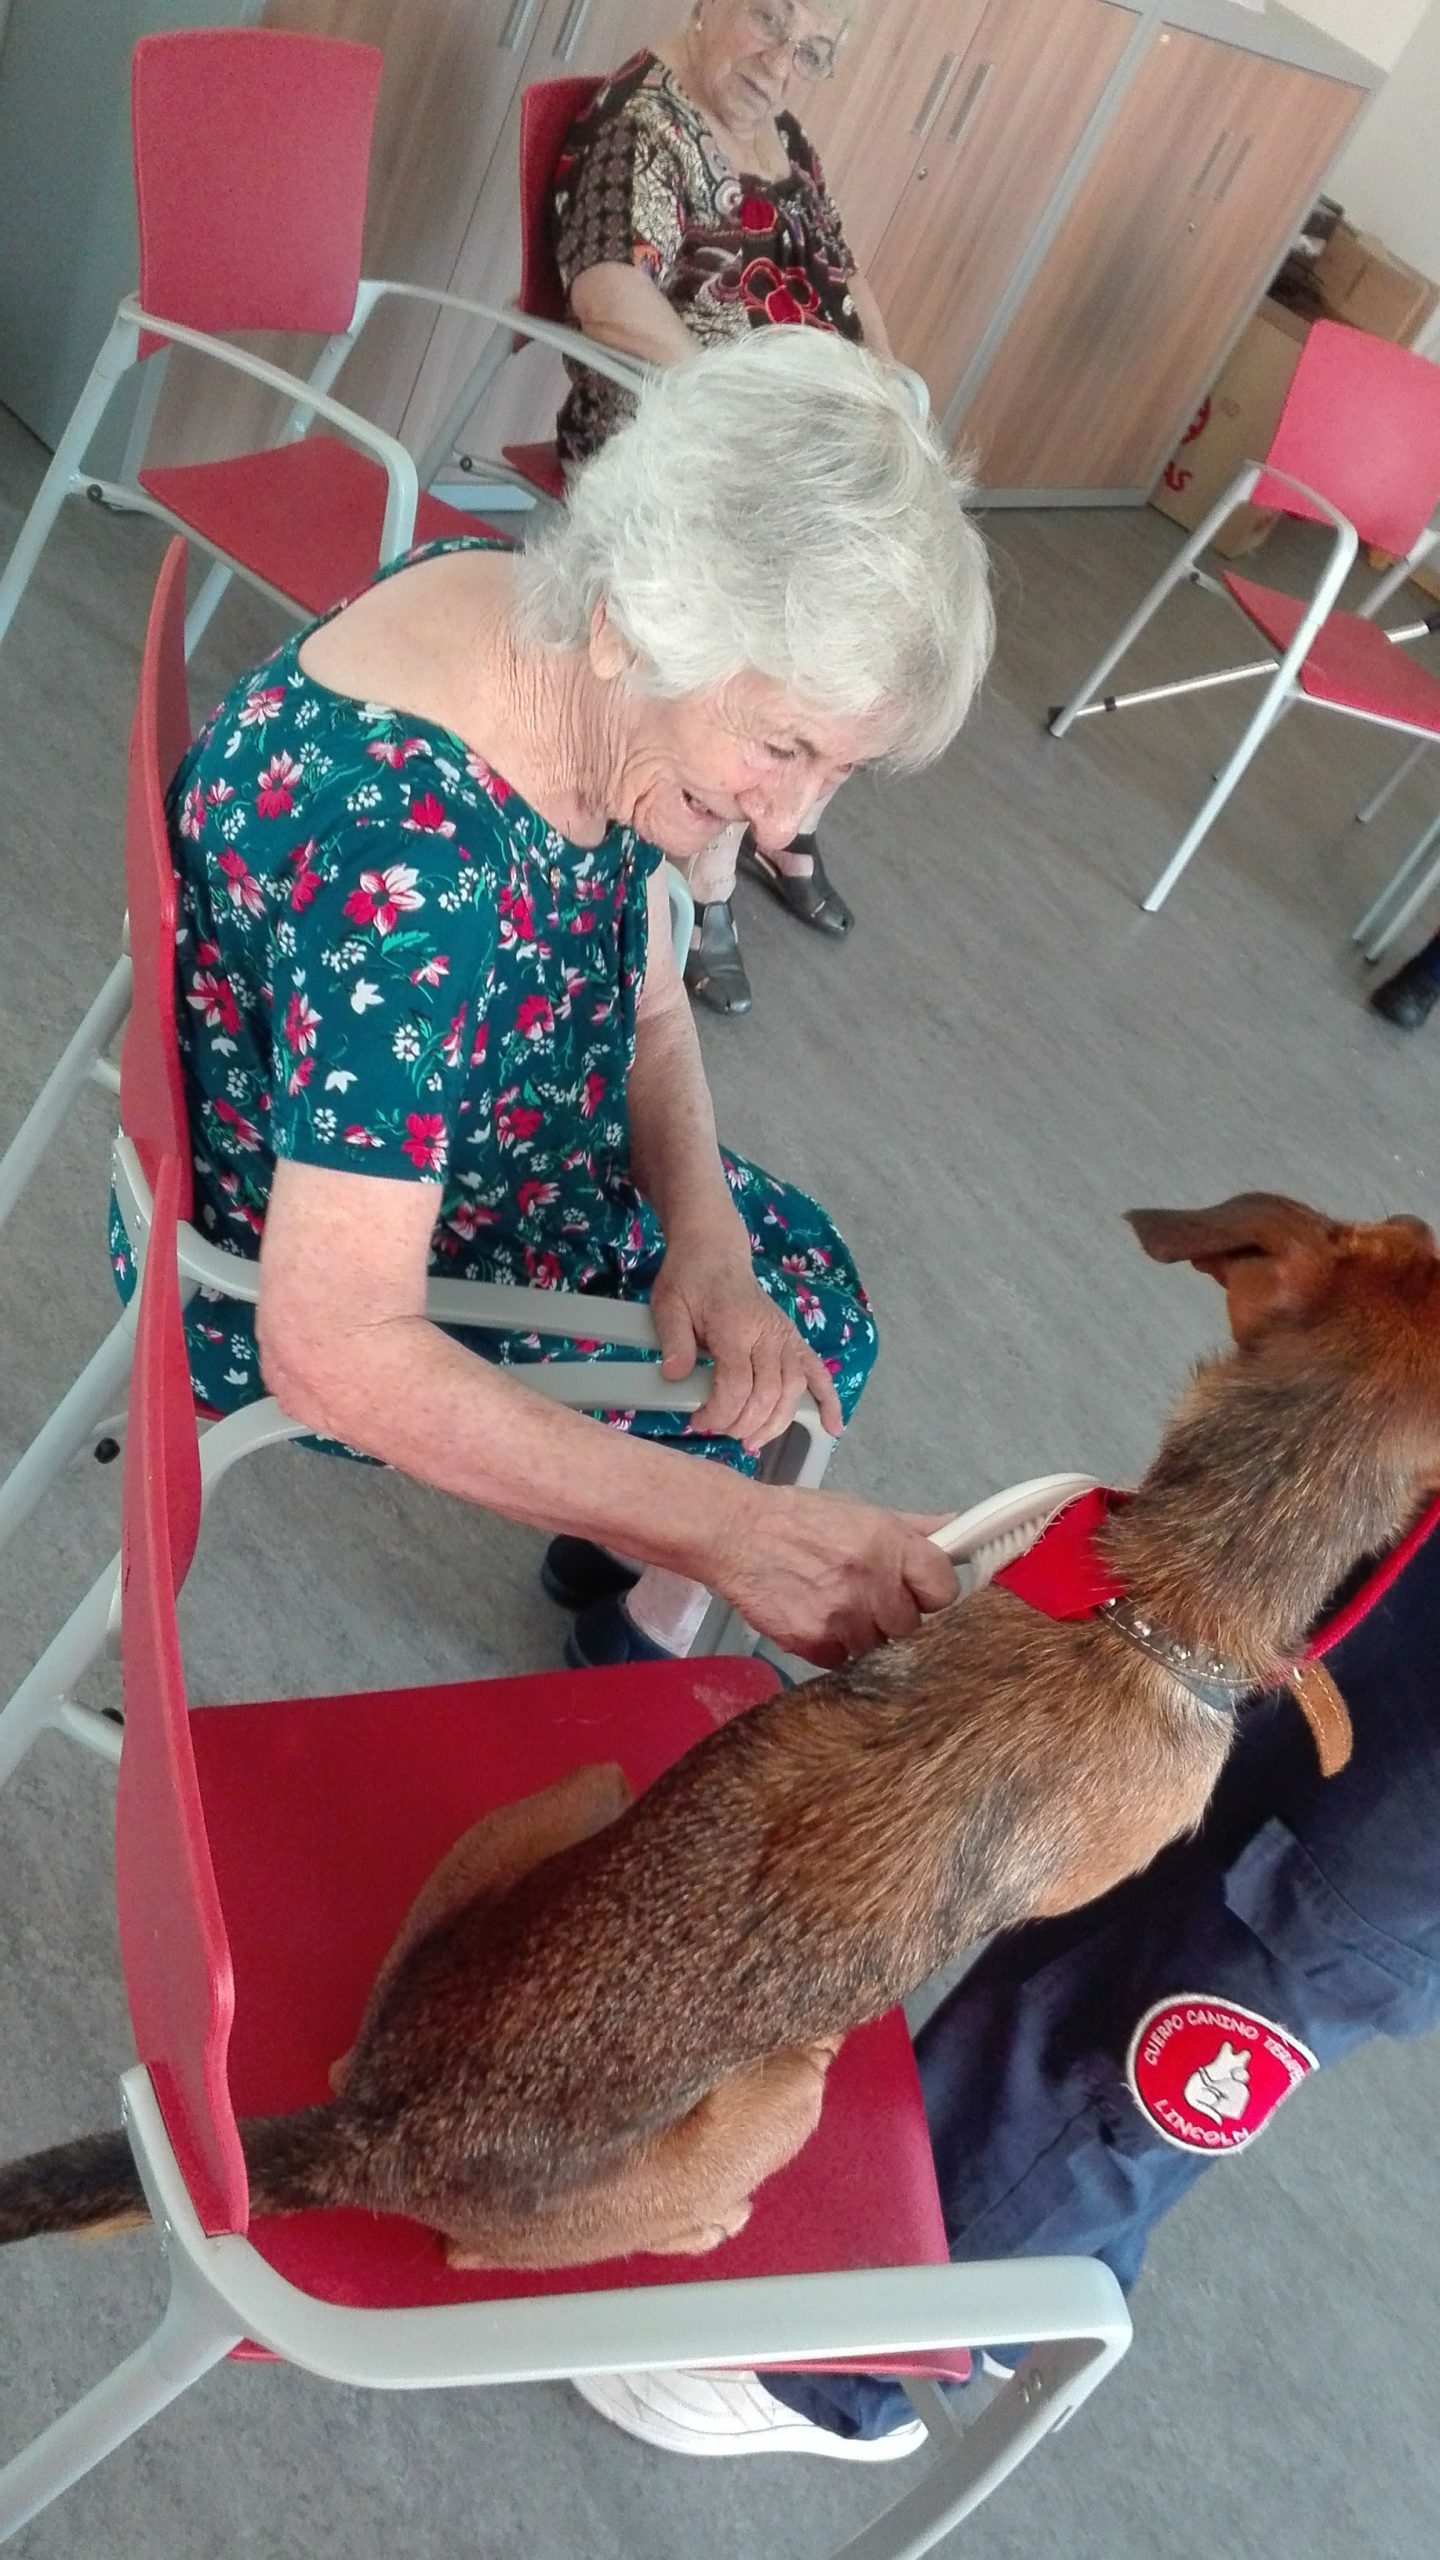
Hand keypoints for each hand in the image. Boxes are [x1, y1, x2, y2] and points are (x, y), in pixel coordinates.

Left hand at [651, 1239, 844, 1450]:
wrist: (714, 1251)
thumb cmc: (689, 1279)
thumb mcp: (669, 1305)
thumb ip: (674, 1341)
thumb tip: (675, 1376)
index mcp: (737, 1326)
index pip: (737, 1384)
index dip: (719, 1412)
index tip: (698, 1421)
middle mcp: (769, 1333)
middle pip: (768, 1394)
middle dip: (743, 1423)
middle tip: (718, 1429)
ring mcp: (786, 1337)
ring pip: (794, 1391)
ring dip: (775, 1423)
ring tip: (751, 1440)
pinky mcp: (795, 1340)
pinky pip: (818, 1373)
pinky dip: (828, 1401)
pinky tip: (833, 1426)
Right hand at [710, 1489, 959, 1667]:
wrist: (735, 1534)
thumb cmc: (800, 1518)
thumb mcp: (861, 1511)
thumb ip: (913, 1526)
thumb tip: (957, 1528)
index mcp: (891, 1545)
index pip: (945, 1591)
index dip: (932, 1593)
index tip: (917, 1591)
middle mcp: (873, 1583)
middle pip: (912, 1626)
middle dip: (894, 1616)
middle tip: (869, 1598)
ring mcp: (844, 1617)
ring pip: (878, 1648)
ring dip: (864, 1635)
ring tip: (838, 1608)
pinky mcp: (814, 1643)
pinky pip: (842, 1662)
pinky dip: (834, 1649)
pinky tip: (817, 1622)